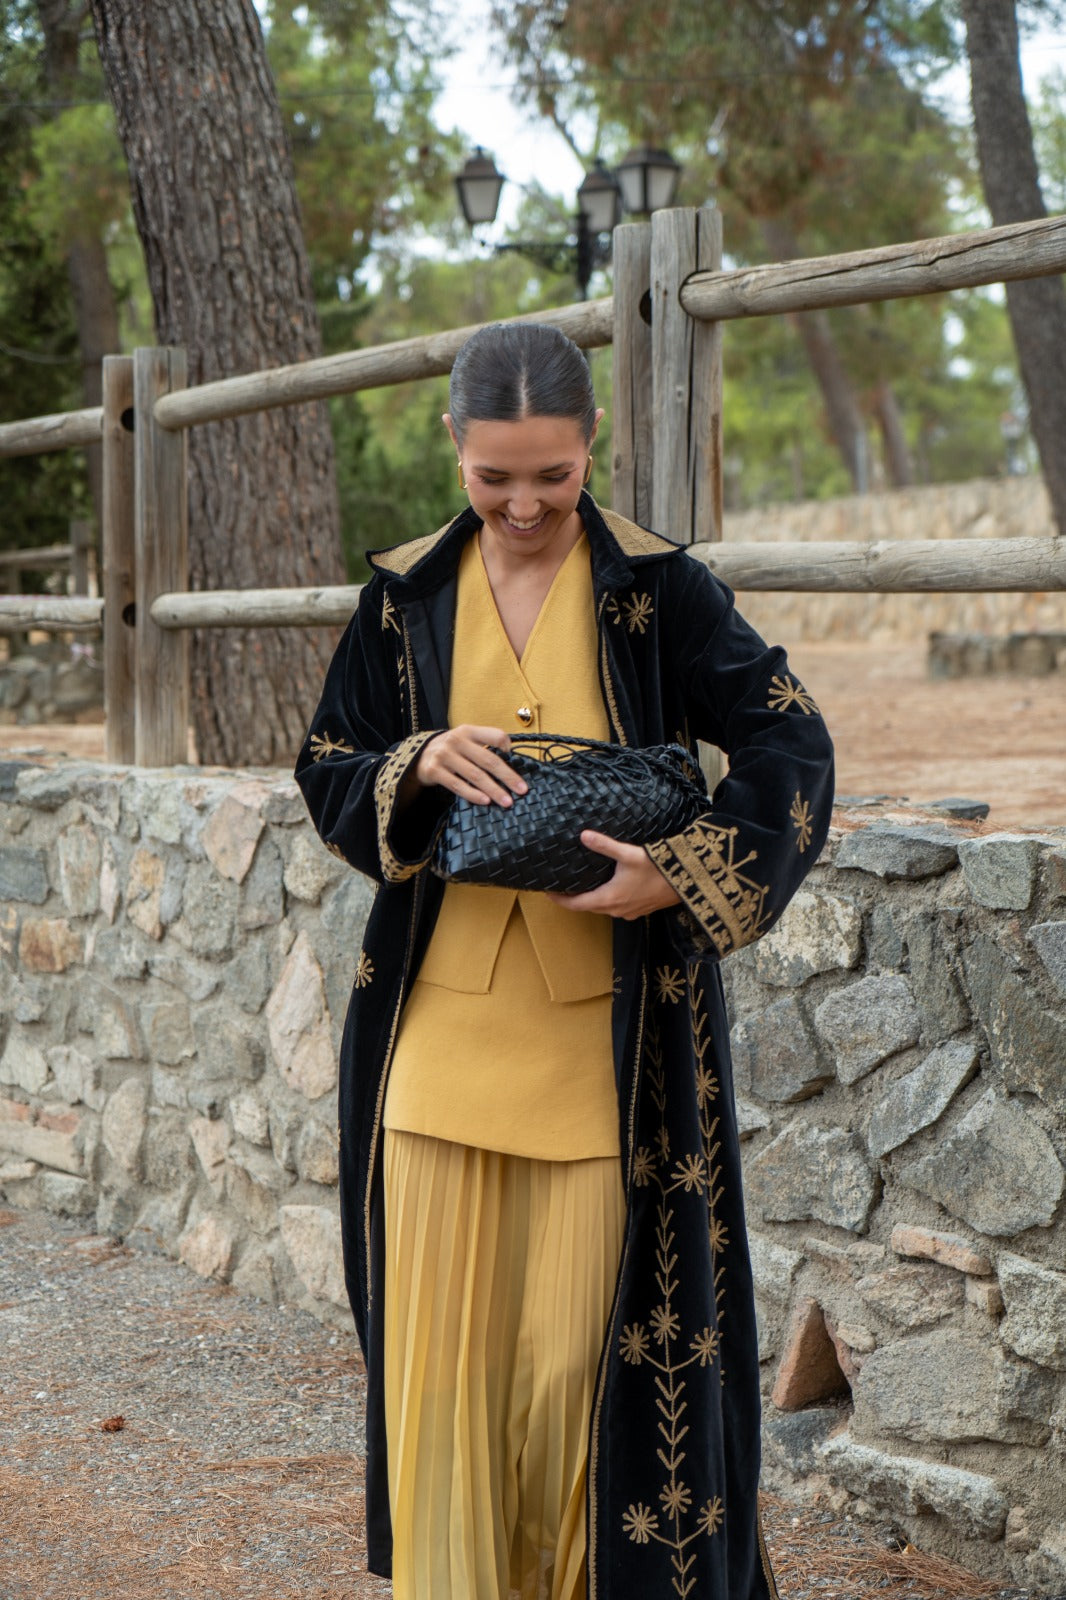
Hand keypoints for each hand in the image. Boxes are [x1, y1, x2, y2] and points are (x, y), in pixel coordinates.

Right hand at [414, 724, 528, 807]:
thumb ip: (484, 742)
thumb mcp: (464, 739)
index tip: (517, 760)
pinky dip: (473, 794)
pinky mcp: (434, 771)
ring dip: (494, 790)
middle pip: (488, 760)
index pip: (494, 735)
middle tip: (522, 789)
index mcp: (468, 731)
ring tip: (507, 801)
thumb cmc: (450, 750)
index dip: (507, 746)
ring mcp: (444, 756)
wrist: (417, 756)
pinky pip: (458, 785)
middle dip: (507, 776)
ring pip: (475, 775)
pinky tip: (485, 801)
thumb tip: (510, 753)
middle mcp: (456, 741)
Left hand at [546, 830, 681, 919]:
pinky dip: (605, 899)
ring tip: (581, 884)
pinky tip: (607, 885)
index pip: (575, 905)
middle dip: (572, 898)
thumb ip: (605, 845)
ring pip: (602, 908)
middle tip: (561, 885)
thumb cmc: (658, 869)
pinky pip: (615, 907)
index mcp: (609, 899)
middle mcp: (616, 910)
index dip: (559, 900)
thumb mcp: (629, 854)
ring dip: (590, 899)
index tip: (547, 892)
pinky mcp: (639, 910)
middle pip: (587, 907)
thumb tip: (583, 835)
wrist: (688, 883)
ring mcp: (629, 913)